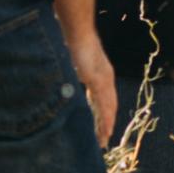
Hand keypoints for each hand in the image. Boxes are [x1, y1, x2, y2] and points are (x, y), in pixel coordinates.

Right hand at [66, 30, 118, 147]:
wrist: (78, 32)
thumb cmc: (73, 43)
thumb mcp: (74, 62)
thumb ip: (73, 73)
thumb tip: (65, 80)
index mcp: (100, 74)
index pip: (102, 98)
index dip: (102, 114)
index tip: (100, 127)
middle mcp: (106, 78)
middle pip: (108, 106)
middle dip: (105, 123)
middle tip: (103, 140)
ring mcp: (104, 80)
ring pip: (108, 107)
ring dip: (106, 124)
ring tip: (104, 139)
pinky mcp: (99, 81)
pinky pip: (104, 103)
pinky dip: (106, 117)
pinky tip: (107, 128)